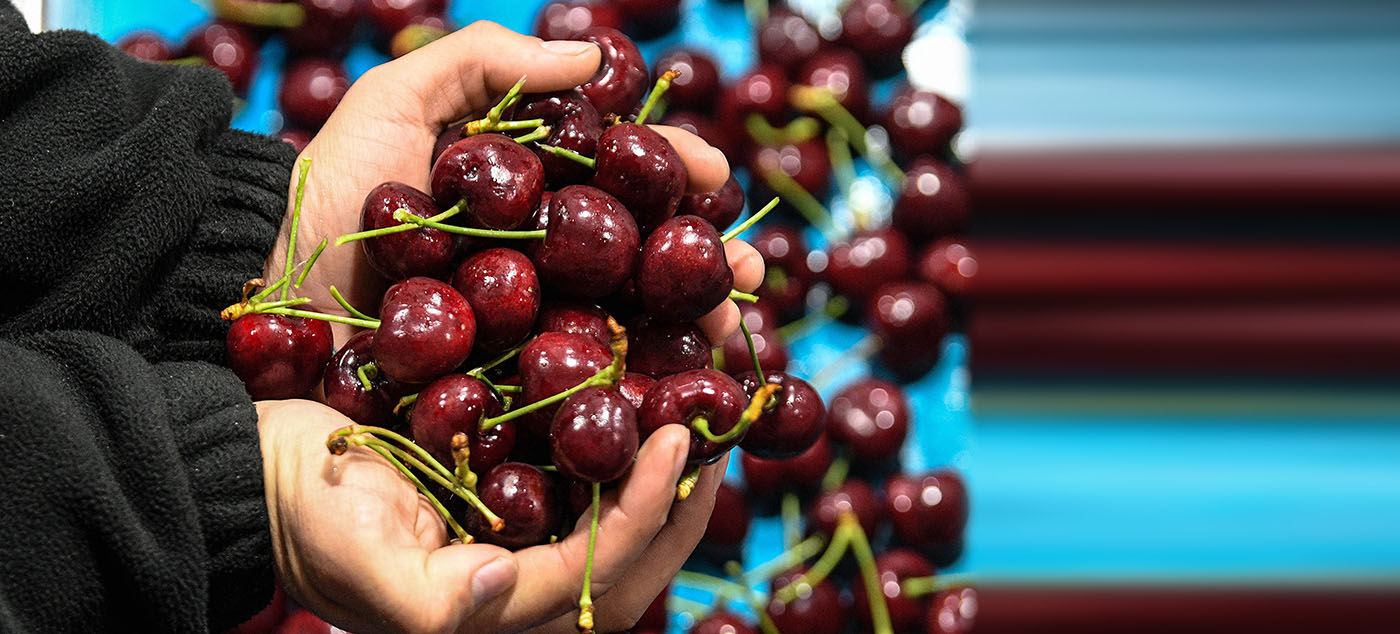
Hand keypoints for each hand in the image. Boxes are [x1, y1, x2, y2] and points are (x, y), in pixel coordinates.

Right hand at [259, 398, 721, 633]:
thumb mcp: (353, 558)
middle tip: (716, 432)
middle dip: (682, 502)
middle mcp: (517, 584)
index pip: (598, 569)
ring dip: (663, 478)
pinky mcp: (504, 497)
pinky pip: (581, 482)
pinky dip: (618, 449)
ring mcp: (514, 540)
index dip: (648, 510)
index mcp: (491, 610)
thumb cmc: (299, 516)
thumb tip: (502, 583)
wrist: (256, 473)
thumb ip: (429, 597)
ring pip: (614, 521)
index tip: (679, 437)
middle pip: (629, 559)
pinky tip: (639, 402)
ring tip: (698, 414)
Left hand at [263, 21, 763, 345]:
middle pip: (637, 264)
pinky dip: (633, 389)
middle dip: (700, 265)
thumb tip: (593, 57)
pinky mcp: (500, 390)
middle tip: (746, 271)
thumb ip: (488, 61)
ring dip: (686, 329)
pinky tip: (677, 389)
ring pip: (623, 328)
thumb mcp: (398, 98)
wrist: (260, 284)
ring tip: (730, 329)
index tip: (714, 176)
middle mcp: (534, 265)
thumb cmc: (328, 185)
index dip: (672, 179)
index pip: (617, 187)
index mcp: (524, 199)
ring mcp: (520, 330)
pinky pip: (575, 388)